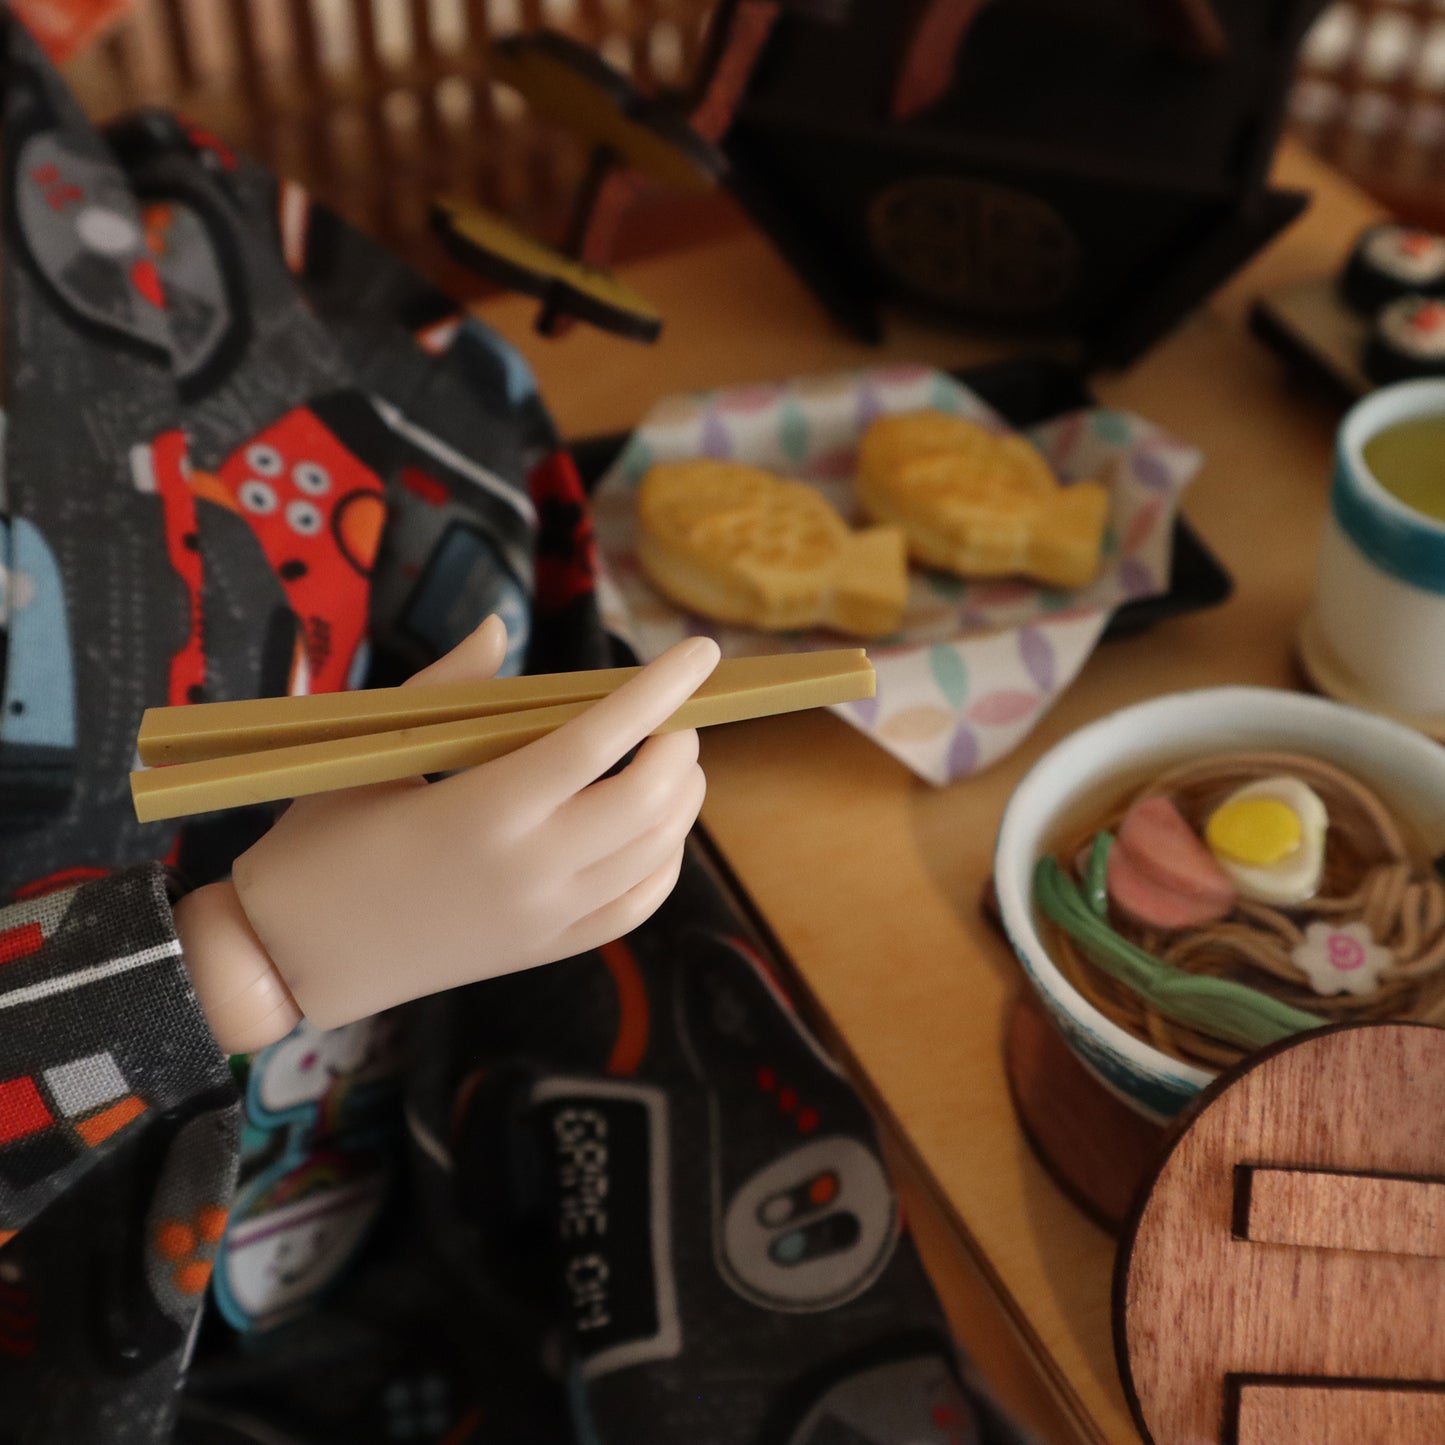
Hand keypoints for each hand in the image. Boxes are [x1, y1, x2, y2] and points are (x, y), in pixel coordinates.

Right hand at [217, 618, 717, 1031]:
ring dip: (682, 798)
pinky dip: (666, 860)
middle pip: (645, 799)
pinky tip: (659, 829)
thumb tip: (502, 625)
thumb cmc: (319, 844)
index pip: (598, 739)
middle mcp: (528, 868)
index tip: (701, 652)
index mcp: (482, 810)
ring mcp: (545, 917)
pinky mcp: (547, 951)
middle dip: (678, 744)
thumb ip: (448, 686)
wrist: (290, 960)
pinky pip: (637, 906)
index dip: (658, 690)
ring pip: (655, 852)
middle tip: (674, 714)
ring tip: (673, 759)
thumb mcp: (371, 753)